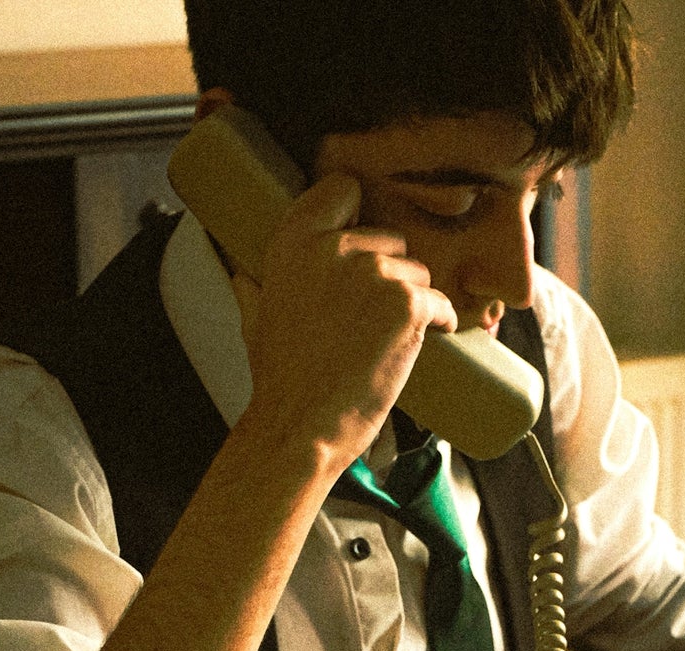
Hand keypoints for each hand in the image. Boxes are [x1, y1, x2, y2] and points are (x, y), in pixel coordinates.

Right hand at [234, 174, 456, 469]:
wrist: (301, 427)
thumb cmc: (282, 383)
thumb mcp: (256, 322)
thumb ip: (255, 289)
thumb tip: (243, 279)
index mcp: (294, 241)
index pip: (342, 190)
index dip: (358, 214)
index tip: (364, 242)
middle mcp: (334, 246)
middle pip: (389, 241)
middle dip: (388, 278)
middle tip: (370, 323)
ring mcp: (373, 272)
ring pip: (417, 275)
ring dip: (411, 306)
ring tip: (384, 344)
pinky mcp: (406, 303)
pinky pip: (441, 305)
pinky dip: (439, 325)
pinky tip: (418, 345)